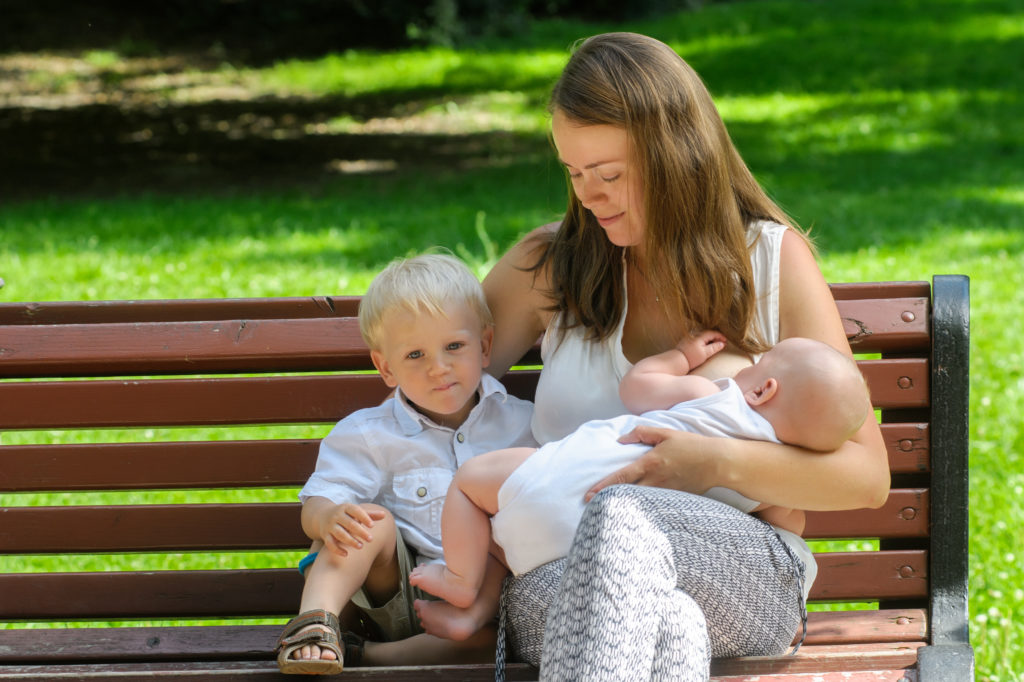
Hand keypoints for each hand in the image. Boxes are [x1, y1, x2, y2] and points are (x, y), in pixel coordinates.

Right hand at [320, 503, 386, 555]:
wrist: (323, 515)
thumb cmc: (346, 514)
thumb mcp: (356, 512)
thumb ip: (370, 514)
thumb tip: (384, 515)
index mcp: (346, 508)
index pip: (356, 511)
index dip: (364, 518)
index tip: (373, 526)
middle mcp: (337, 516)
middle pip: (349, 524)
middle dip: (360, 532)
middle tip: (371, 539)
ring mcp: (330, 525)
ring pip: (340, 534)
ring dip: (350, 541)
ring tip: (361, 547)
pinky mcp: (325, 535)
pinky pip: (330, 543)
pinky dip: (337, 549)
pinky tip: (346, 554)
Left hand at [584, 426, 721, 501]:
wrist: (718, 462)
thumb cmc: (691, 445)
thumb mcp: (666, 433)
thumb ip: (642, 433)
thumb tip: (621, 439)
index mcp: (650, 463)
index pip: (621, 477)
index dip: (603, 486)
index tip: (588, 494)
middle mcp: (655, 481)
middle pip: (626, 494)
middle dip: (608, 500)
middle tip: (591, 506)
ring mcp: (664, 492)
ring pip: (638, 502)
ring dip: (623, 505)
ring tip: (608, 508)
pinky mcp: (674, 499)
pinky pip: (653, 505)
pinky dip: (641, 507)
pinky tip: (633, 510)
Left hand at [678, 330, 727, 370]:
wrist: (677, 360)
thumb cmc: (691, 358)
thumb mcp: (705, 353)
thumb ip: (714, 347)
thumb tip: (722, 344)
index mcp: (700, 336)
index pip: (713, 333)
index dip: (720, 336)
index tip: (726, 341)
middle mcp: (694, 334)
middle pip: (708, 333)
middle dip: (716, 337)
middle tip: (722, 343)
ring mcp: (690, 336)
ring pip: (703, 335)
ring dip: (710, 339)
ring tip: (715, 344)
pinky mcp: (687, 340)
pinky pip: (698, 337)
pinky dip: (704, 340)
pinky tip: (706, 345)